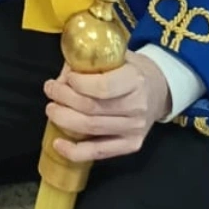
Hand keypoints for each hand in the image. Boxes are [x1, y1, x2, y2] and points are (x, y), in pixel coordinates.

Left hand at [45, 52, 170, 163]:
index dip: (78, 84)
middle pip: (92, 109)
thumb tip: (62, 78)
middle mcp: (137, 107)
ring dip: (64, 120)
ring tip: (51, 109)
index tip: (64, 78)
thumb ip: (91, 63)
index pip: (102, 87)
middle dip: (64, 100)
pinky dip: (75, 151)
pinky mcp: (131, 146)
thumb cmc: (131, 69)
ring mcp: (134, 129)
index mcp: (135, 80)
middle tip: (50, 90)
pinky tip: (58, 143)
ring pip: (91, 129)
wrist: (158, 89)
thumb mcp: (117, 56)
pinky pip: (98, 152)